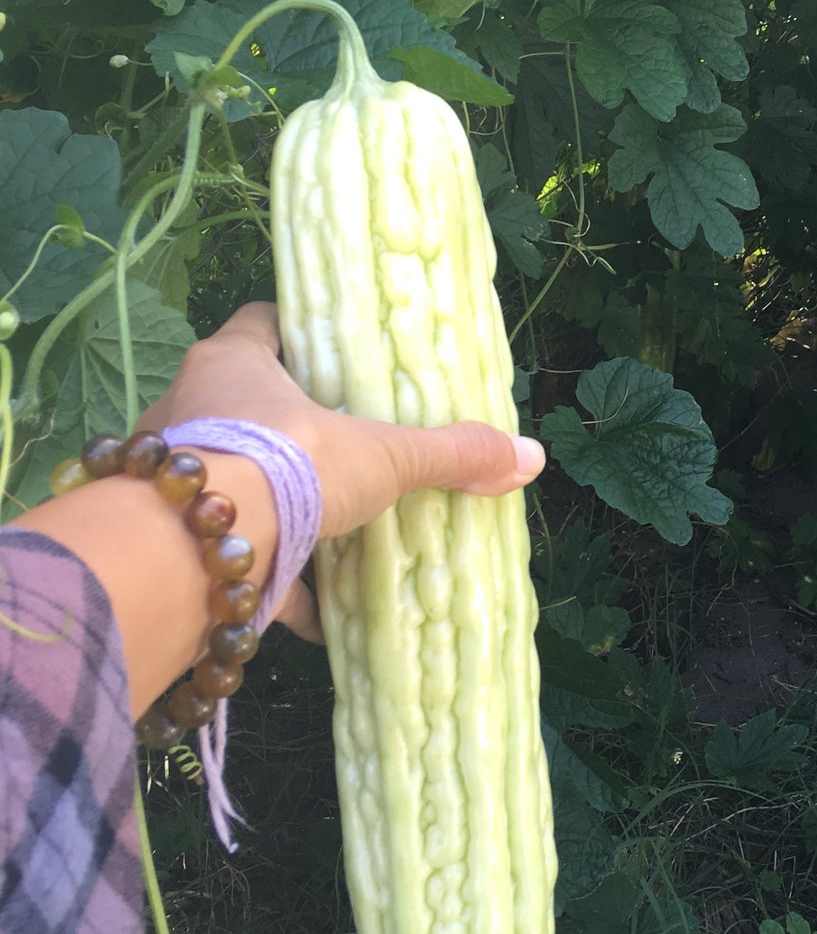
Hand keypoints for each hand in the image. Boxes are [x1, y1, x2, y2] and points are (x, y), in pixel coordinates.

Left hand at [138, 301, 543, 638]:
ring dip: (272, 507)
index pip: (262, 323)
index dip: (298, 333)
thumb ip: (448, 454)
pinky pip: (222, 550)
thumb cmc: (283, 467)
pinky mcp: (169, 537)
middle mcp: (188, 408)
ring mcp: (171, 477)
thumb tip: (531, 456)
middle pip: (242, 404)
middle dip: (290, 431)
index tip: (334, 354)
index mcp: (232, 363)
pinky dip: (263, 576)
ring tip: (327, 530)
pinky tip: (308, 609)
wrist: (194, 550)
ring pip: (228, 481)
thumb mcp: (380, 457)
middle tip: (342, 450)